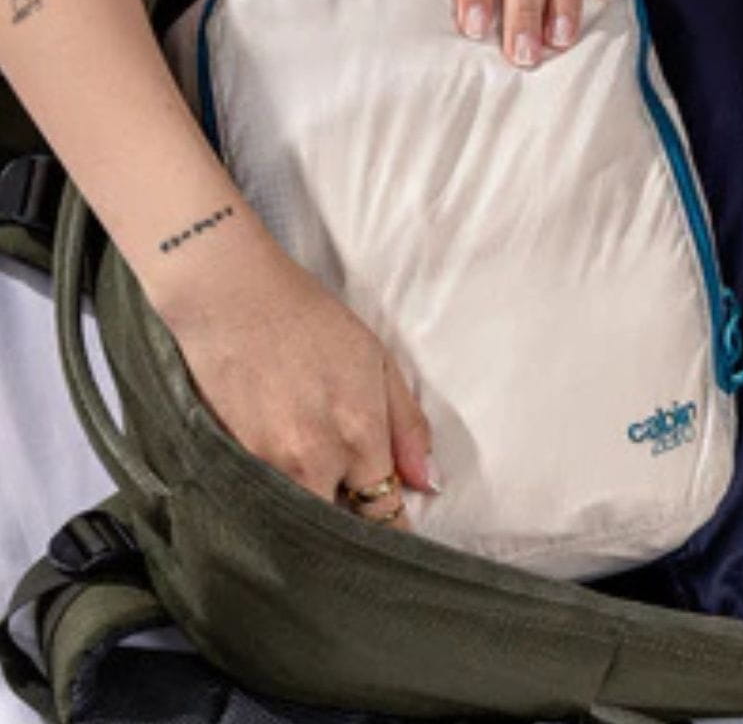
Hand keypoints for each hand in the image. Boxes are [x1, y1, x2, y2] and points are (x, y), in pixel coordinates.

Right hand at [159, 243, 432, 528]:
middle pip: (338, 530)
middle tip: (350, 516)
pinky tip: (274, 486)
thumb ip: (407, 426)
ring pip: (296, 524)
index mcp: (359, 436)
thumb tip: (428, 483)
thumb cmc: (310, 321)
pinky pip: (257, 508)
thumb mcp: (377, 361)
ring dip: (308, 523)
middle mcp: (314, 462)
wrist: (229, 296)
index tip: (392, 535)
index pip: (385, 516)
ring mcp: (265, 467)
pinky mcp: (225, 465)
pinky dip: (270, 507)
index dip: (391, 530)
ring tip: (312, 497)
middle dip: (348, 532)